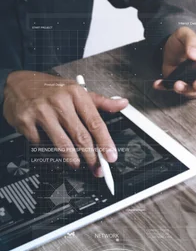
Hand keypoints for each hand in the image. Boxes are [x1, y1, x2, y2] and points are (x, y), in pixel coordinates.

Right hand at [3, 71, 127, 175]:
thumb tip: (122, 103)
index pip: (96, 123)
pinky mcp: (25, 121)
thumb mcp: (77, 91)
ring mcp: (41, 111)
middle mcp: (60, 102)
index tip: (111, 156)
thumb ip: (101, 101)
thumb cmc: (51, 89)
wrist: (18, 83)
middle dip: (92, 157)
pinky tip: (53, 150)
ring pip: (63, 144)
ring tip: (78, 164)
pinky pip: (42, 144)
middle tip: (98, 167)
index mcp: (76, 94)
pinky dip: (49, 150)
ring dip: (73, 159)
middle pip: (81, 137)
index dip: (105, 142)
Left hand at [153, 27, 195, 98]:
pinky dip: (171, 89)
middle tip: (195, 84)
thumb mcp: (185, 34)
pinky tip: (161, 84)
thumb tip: (195, 55)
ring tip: (177, 85)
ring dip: (187, 90)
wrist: (169, 49)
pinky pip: (181, 91)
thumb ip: (192, 41)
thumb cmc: (181, 41)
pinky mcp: (187, 85)